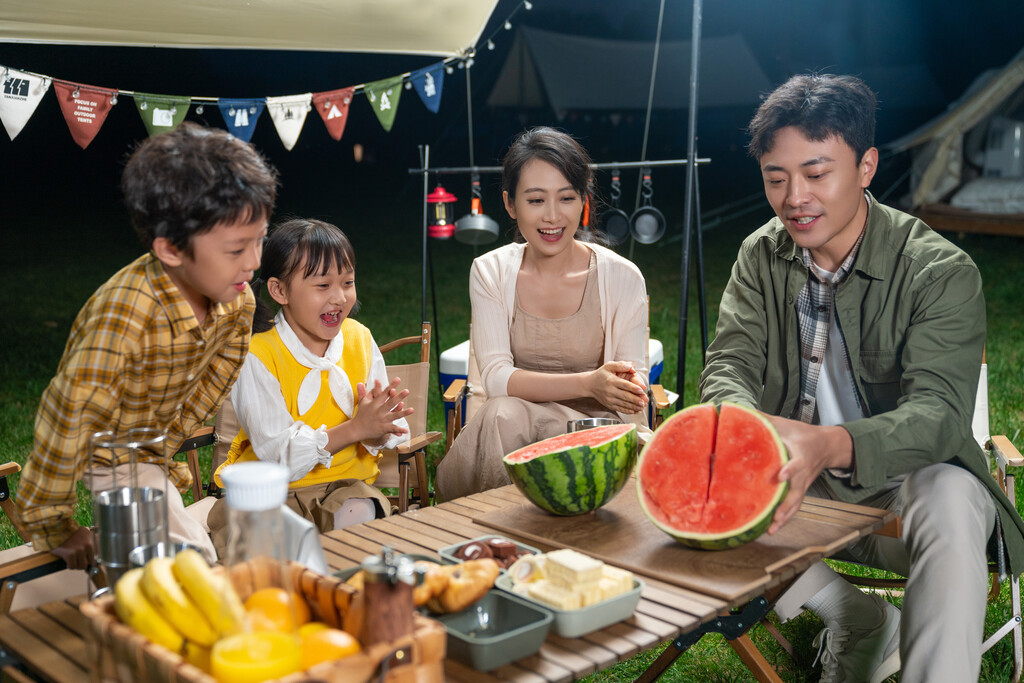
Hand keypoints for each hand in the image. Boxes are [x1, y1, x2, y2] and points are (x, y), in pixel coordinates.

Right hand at [51, 525, 95, 570]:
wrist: (58, 529)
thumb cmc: (71, 532)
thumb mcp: (85, 534)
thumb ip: (90, 542)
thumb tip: (93, 556)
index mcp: (91, 543)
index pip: (93, 559)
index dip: (87, 561)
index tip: (83, 561)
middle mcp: (87, 547)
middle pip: (86, 564)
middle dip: (80, 565)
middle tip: (75, 562)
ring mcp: (79, 551)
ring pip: (79, 566)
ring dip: (75, 566)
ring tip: (71, 561)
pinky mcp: (70, 554)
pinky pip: (71, 566)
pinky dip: (69, 566)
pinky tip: (67, 562)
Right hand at [352, 377, 413, 444]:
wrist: (357, 429)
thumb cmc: (362, 414)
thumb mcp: (363, 402)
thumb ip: (364, 392)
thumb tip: (361, 382)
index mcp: (375, 403)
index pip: (384, 393)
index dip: (391, 385)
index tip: (398, 379)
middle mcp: (379, 411)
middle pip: (391, 403)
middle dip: (399, 397)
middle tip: (407, 391)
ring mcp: (382, 420)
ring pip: (394, 415)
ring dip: (403, 413)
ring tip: (412, 409)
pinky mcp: (383, 428)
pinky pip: (392, 429)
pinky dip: (399, 430)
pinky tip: (406, 430)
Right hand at [588, 361, 648, 413]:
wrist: (589, 385)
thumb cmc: (601, 374)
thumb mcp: (609, 366)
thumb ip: (621, 365)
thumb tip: (632, 368)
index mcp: (611, 381)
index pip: (624, 385)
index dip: (633, 388)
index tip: (641, 390)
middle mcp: (610, 391)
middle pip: (625, 396)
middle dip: (635, 399)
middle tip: (644, 401)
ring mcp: (609, 399)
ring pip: (623, 404)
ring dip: (634, 406)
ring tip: (642, 407)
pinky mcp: (609, 405)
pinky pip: (620, 409)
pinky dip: (628, 411)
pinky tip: (634, 411)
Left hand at [766, 415, 852, 534]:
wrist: (827, 445)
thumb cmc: (802, 433)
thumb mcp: (785, 424)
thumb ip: (764, 420)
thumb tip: (739, 413)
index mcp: (801, 455)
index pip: (796, 464)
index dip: (790, 470)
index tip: (780, 476)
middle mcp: (803, 473)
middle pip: (797, 492)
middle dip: (786, 506)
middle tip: (775, 517)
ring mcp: (803, 484)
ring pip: (796, 503)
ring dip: (785, 517)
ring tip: (772, 530)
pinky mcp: (800, 490)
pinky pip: (794, 506)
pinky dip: (785, 518)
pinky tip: (772, 528)